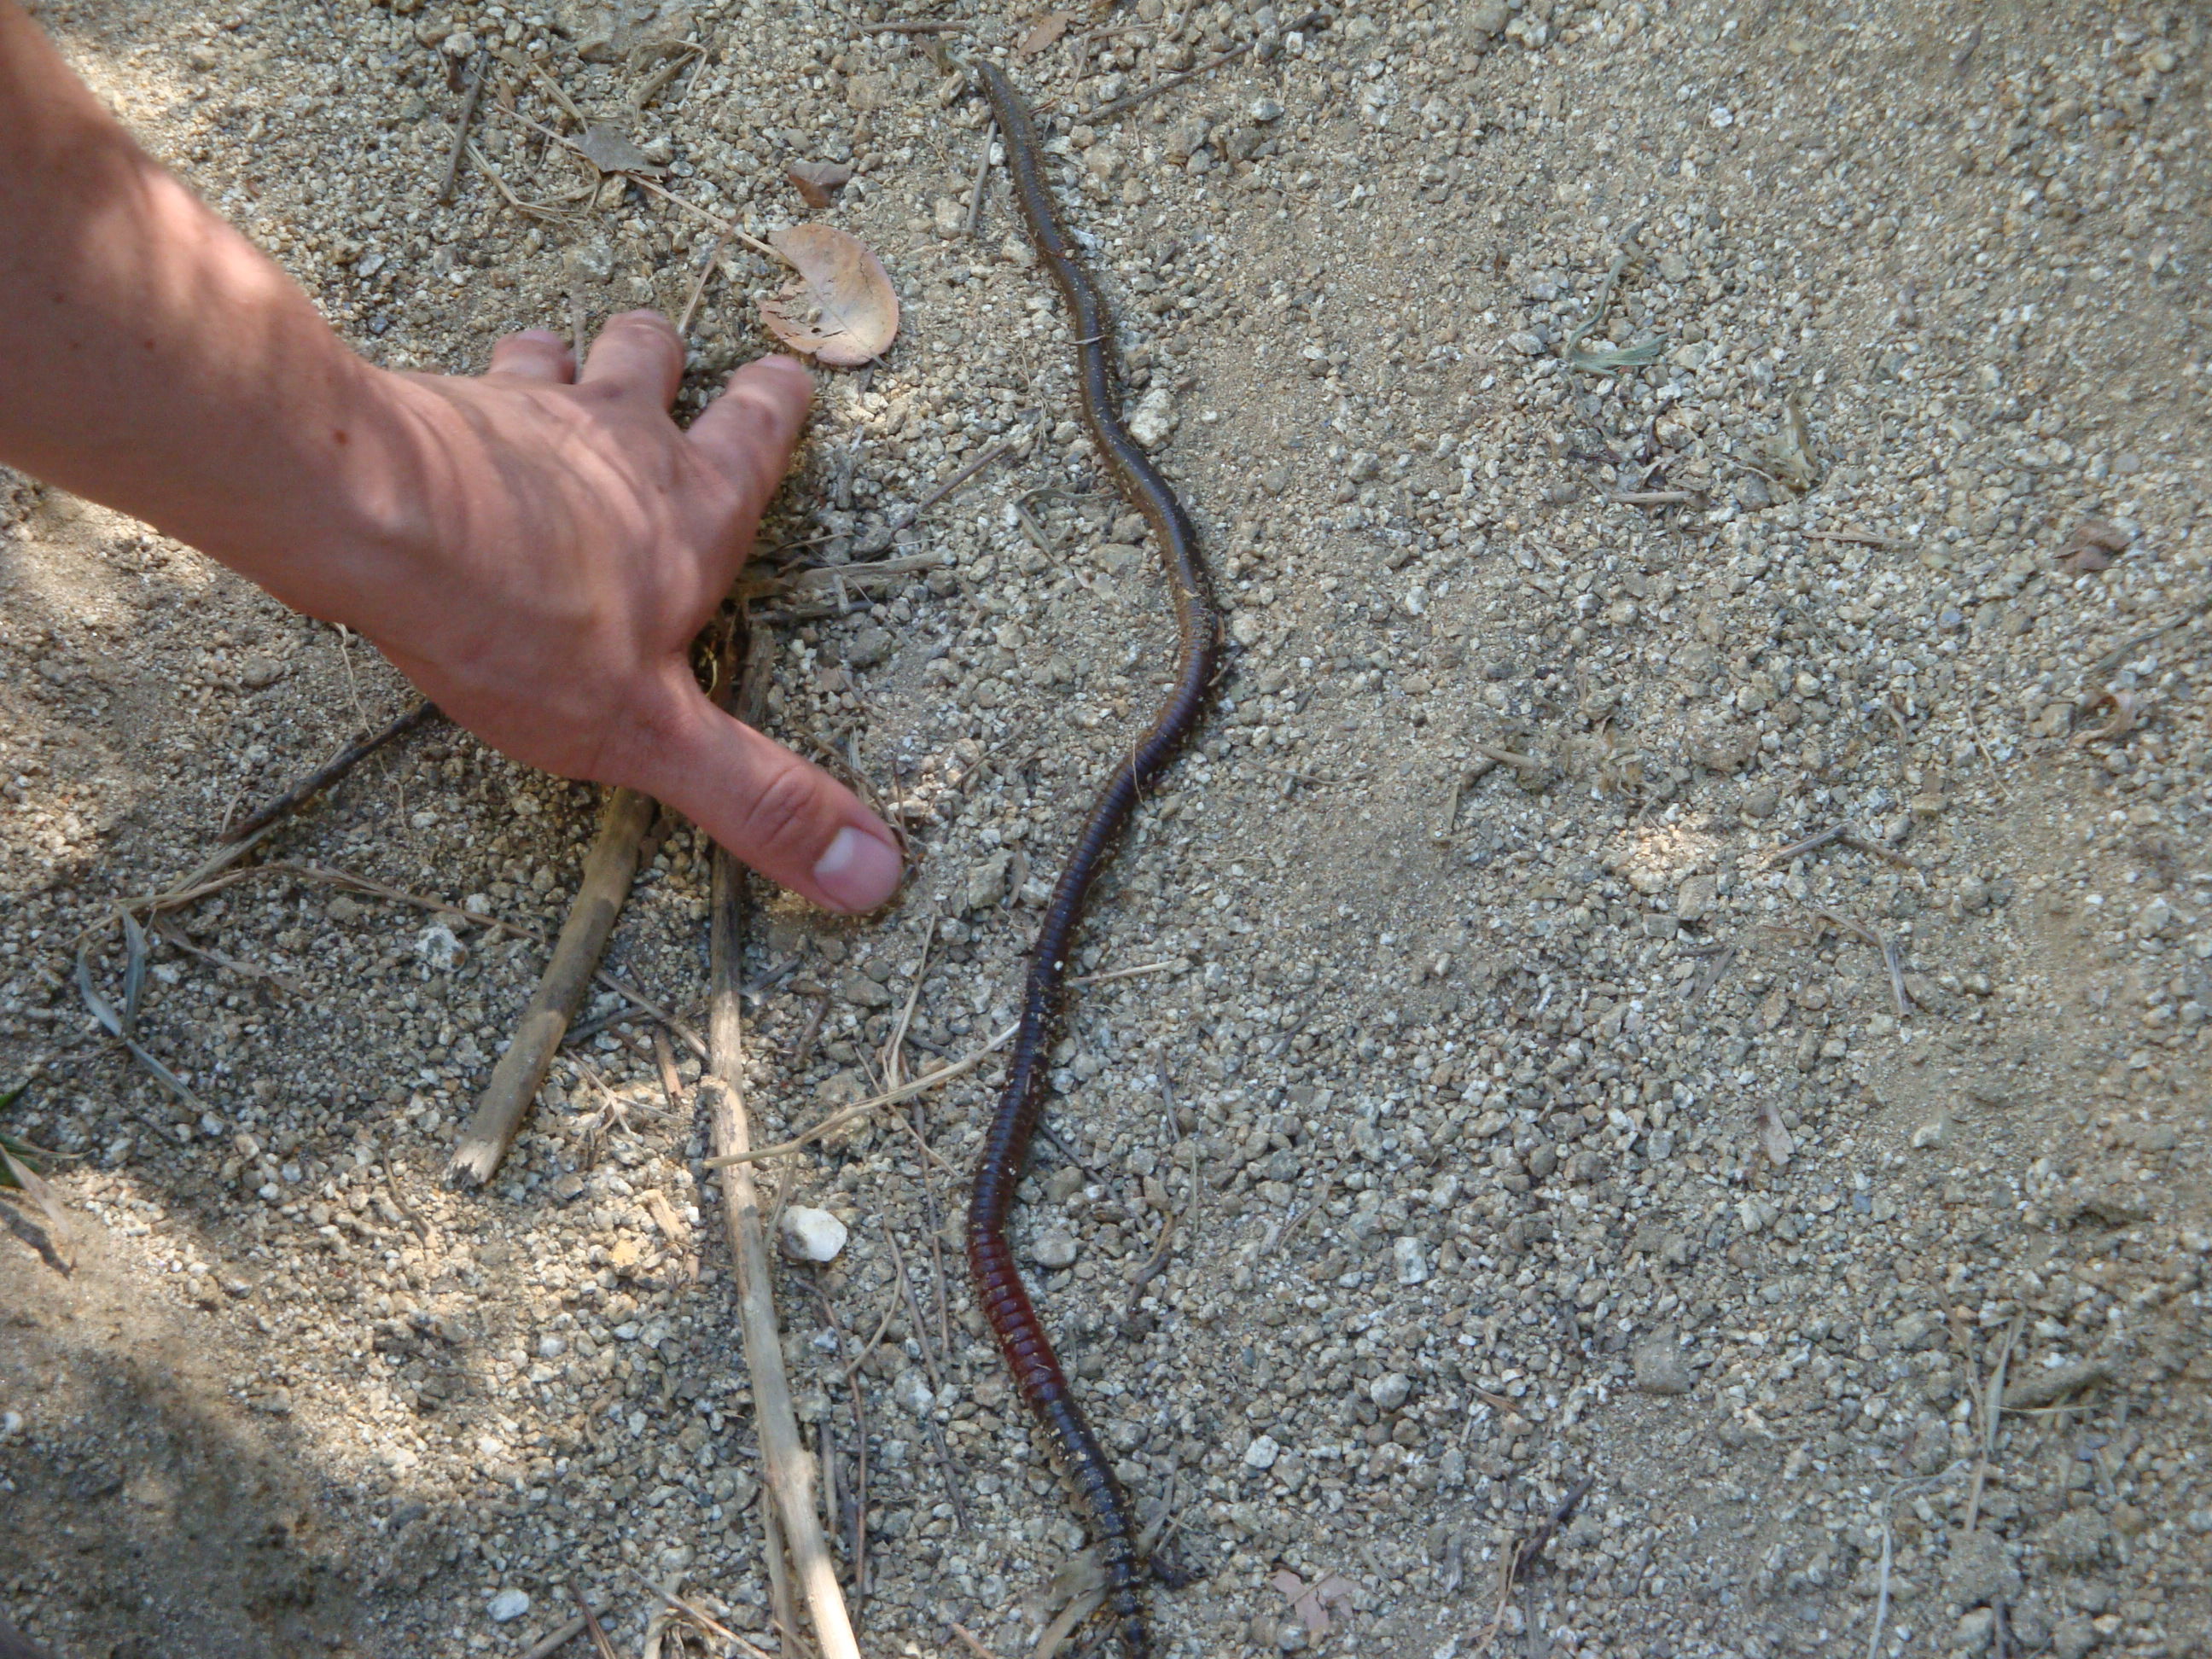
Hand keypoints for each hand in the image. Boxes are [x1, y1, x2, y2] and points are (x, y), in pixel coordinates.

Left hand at [345, 313, 901, 913]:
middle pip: (653, 363)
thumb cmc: (524, 627)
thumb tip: (877, 873)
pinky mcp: (433, 410)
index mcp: (695, 512)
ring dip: (561, 359)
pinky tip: (437, 420)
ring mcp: (524, 413)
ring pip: (555, 356)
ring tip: (553, 362)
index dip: (776, 403)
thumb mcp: (654, 735)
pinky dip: (457, 395)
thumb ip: (760, 799)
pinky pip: (453, 385)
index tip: (786, 375)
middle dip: (666, 358)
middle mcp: (619, 442)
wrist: (373, 524)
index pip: (756, 434)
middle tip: (666, 351)